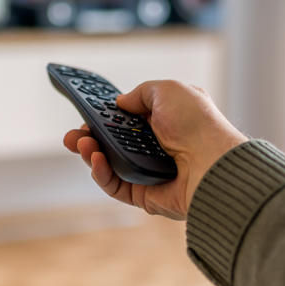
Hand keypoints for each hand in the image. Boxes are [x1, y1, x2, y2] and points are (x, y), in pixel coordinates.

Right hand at [62, 81, 245, 219]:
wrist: (212, 161)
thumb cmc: (198, 124)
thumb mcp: (168, 90)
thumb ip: (141, 93)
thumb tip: (121, 103)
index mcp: (165, 122)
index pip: (127, 122)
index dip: (105, 119)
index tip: (85, 115)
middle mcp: (157, 148)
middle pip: (113, 145)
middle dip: (88, 139)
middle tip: (71, 136)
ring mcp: (149, 173)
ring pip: (109, 166)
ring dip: (90, 154)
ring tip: (81, 144)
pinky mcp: (144, 196)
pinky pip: (115, 186)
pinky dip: (101, 173)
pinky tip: (95, 159)